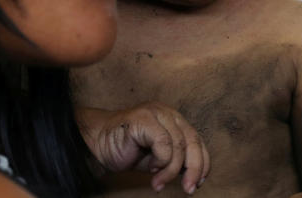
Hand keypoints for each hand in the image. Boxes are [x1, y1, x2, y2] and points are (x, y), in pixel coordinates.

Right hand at [78, 103, 209, 193]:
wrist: (98, 143)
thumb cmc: (128, 150)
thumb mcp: (158, 159)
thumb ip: (176, 160)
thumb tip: (195, 175)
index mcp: (174, 120)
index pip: (197, 140)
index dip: (202, 162)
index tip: (199, 182)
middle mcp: (168, 113)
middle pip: (193, 141)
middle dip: (194, 169)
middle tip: (189, 189)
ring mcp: (156, 112)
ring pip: (178, 145)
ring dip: (171, 171)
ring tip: (158, 183)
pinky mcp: (144, 117)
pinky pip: (164, 143)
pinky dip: (161, 161)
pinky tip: (151, 169)